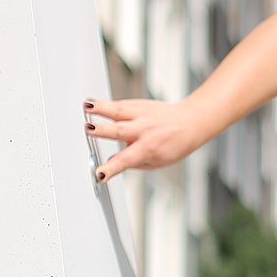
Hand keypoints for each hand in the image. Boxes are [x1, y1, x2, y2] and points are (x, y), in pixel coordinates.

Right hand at [84, 98, 198, 180]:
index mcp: (149, 149)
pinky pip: (120, 103)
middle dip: (103, 131)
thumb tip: (114, 164)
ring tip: (86, 107)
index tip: (100, 173)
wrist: (190, 122)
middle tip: (88, 130)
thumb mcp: (156, 162)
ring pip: (118, 111)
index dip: (112, 168)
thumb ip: (134, 162)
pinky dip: (105, 103)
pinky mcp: (139, 105)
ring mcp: (142, 115)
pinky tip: (91, 102)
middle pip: (119, 130)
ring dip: (101, 109)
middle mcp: (144, 130)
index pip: (126, 160)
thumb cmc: (174, 144)